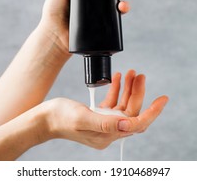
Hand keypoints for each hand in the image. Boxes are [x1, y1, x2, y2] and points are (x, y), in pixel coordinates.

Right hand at [45, 70, 167, 149]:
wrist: (46, 118)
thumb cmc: (61, 118)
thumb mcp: (82, 118)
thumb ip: (105, 123)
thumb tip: (128, 124)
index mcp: (107, 135)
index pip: (136, 124)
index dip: (151, 112)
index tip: (162, 99)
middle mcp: (108, 131)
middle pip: (131, 111)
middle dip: (138, 93)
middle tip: (140, 75)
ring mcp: (104, 122)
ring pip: (123, 105)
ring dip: (128, 89)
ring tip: (131, 73)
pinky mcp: (99, 115)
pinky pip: (113, 102)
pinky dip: (116, 89)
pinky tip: (117, 78)